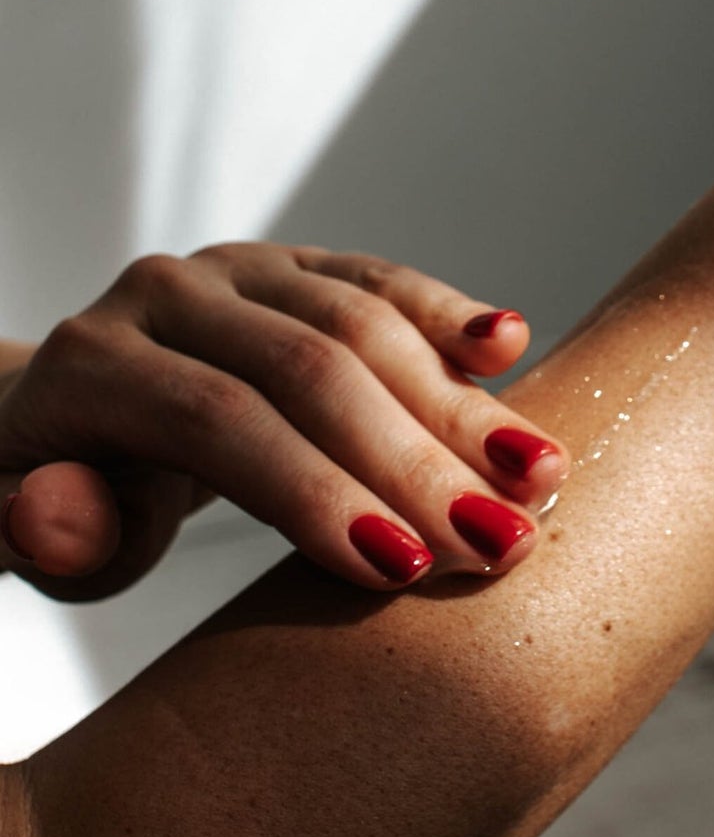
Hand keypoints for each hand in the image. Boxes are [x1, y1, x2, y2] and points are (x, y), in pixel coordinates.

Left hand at [0, 244, 568, 599]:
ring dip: (459, 403)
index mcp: (91, 363)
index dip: (315, 491)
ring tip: (539, 475)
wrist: (78, 417)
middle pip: (309, 367)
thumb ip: (47, 532)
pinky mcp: (296, 267)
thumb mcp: (27, 533)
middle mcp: (167, 295)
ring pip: (363, 319)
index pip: (218, 421)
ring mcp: (238, 270)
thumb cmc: (67, 497)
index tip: (406, 569)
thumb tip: (61, 518)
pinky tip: (511, 343)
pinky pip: (383, 280)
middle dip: (414, 459)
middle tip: (505, 540)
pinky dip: (449, 314)